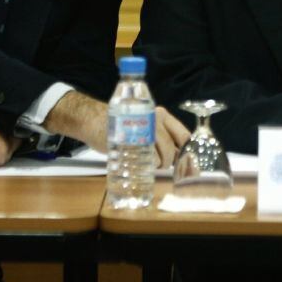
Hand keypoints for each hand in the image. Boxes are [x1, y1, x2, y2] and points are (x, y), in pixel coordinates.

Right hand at [43, 92, 190, 168]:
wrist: (94, 120)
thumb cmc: (122, 125)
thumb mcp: (145, 125)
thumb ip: (161, 137)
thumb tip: (177, 156)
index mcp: (162, 115)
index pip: (184, 136)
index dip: (187, 152)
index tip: (186, 164)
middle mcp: (156, 118)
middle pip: (172, 149)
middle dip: (169, 163)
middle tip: (160, 166)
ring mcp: (143, 128)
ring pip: (161, 156)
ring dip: (157, 166)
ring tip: (147, 164)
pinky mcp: (130, 139)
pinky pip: (147, 158)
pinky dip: (146, 166)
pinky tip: (138, 162)